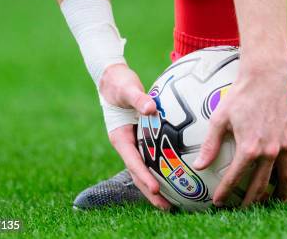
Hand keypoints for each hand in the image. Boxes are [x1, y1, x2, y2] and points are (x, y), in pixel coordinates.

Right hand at [100, 64, 171, 210]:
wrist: (113, 79)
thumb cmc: (120, 84)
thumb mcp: (128, 89)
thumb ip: (139, 99)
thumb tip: (151, 107)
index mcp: (120, 137)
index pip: (133, 162)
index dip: (144, 176)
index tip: (155, 188)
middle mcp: (126, 144)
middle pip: (138, 174)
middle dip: (150, 192)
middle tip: (166, 207)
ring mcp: (133, 144)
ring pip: (144, 170)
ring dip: (155, 187)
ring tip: (171, 203)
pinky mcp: (141, 140)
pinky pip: (151, 159)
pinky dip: (160, 171)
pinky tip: (174, 178)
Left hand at [193, 67, 286, 206]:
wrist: (266, 75)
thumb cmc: (240, 94)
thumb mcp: (220, 118)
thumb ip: (211, 144)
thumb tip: (199, 165)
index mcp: (249, 148)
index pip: (236, 178)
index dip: (226, 192)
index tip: (219, 202)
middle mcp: (269, 150)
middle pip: (262, 184)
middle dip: (253, 200)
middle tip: (246, 209)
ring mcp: (284, 143)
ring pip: (285, 175)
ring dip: (282, 192)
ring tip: (278, 201)